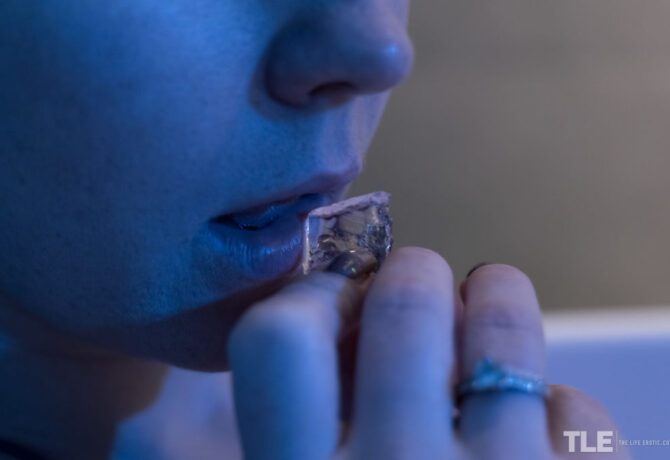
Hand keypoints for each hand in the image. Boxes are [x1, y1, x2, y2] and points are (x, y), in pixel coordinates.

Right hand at [227, 247, 629, 458]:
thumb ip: (279, 430)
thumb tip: (264, 361)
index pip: (277, 336)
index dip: (308, 296)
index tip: (336, 295)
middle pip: (405, 300)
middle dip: (412, 276)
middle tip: (417, 283)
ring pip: (504, 326)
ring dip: (499, 300)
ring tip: (495, 298)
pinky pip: (575, 411)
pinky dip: (556, 403)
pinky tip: (537, 421)